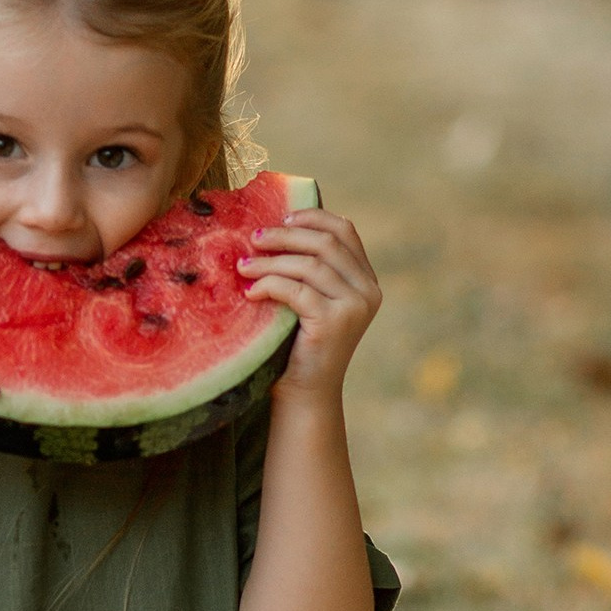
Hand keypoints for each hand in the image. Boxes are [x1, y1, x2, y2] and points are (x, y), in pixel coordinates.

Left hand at [235, 204, 379, 398]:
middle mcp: (368, 290)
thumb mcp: (310, 300)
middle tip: (253, 240)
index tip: (281, 218)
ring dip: (270, 262)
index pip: (345, 231)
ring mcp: (355, 306)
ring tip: (242, 266)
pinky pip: (296, 289)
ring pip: (308, 265)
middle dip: (284, 237)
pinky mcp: (335, 321)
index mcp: (366, 280)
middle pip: (325, 243)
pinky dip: (269, 285)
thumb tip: (273, 228)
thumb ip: (308, 269)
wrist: (306, 394)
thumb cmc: (299, 345)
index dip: (312, 217)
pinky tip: (250, 292)